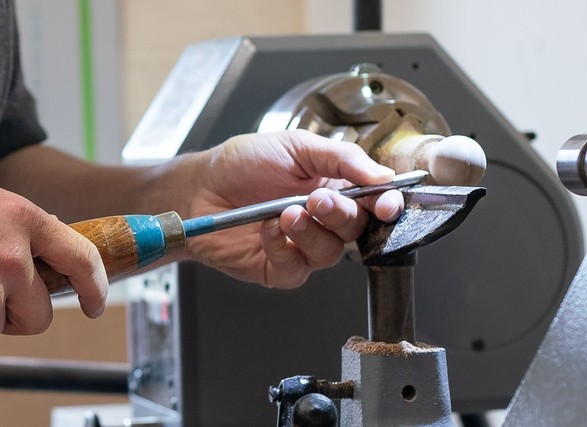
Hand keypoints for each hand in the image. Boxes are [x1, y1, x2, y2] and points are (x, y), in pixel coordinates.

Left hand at [173, 130, 405, 287]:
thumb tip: (383, 174)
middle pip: (356, 230)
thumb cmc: (243, 163)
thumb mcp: (295, 145)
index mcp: (335, 187)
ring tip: (286, 212)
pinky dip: (283, 248)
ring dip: (311, 232)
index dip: (386, 205)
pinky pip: (296, 270)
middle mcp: (323, 220)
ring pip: (329, 253)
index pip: (374, 202)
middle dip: (340, 215)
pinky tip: (267, 229)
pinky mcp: (279, 269)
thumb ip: (341, 157)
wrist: (199, 186)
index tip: (387, 204)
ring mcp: (302, 247)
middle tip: (318, 199)